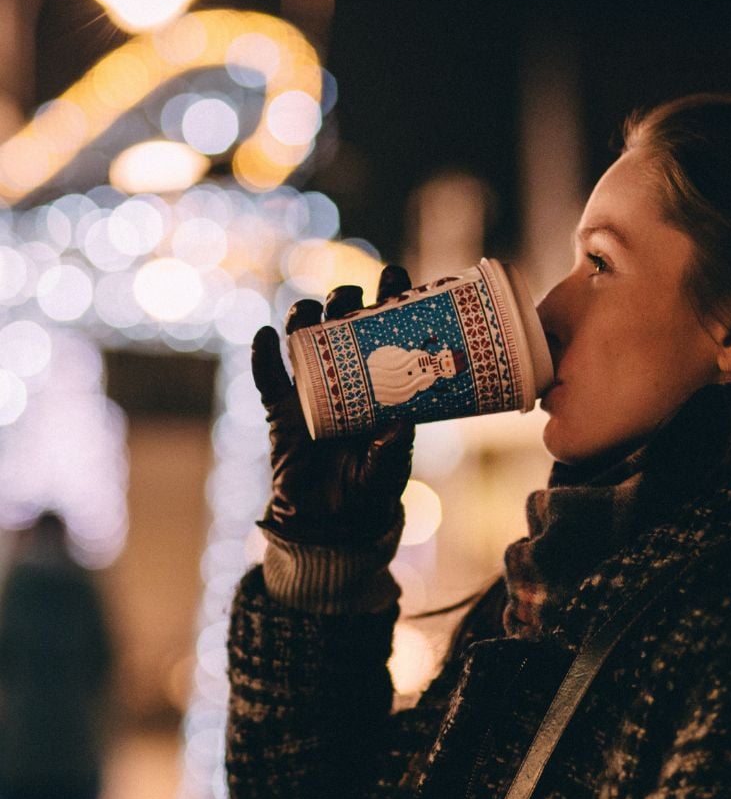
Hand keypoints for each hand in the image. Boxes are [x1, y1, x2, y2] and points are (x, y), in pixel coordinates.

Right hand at [252, 265, 414, 544]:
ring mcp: (310, 392)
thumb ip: (393, 449)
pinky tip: (264, 337)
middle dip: (345, 302)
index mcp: (379, 385)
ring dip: (304, 319)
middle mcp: (345, 379)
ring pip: (303, 342)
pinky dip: (263, 357)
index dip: (388, 301)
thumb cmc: (369, 490)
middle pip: (342, 326)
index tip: (395, 276)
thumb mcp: (388, 470)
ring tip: (310, 309)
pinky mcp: (281, 412)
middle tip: (352, 296)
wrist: (330, 523)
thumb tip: (400, 423)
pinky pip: (267, 379)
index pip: (385, 333)